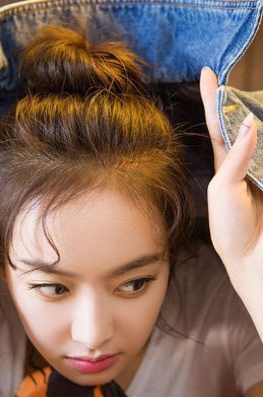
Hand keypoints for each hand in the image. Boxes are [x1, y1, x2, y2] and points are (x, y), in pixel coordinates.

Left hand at [200, 67, 262, 284]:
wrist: (252, 256)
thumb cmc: (230, 227)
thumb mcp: (223, 191)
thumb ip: (236, 159)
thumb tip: (249, 123)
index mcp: (226, 163)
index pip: (218, 124)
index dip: (213, 98)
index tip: (208, 72)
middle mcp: (246, 160)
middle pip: (246, 122)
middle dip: (241, 99)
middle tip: (238, 79)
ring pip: (261, 134)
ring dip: (259, 116)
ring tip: (256, 99)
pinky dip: (262, 137)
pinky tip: (260, 125)